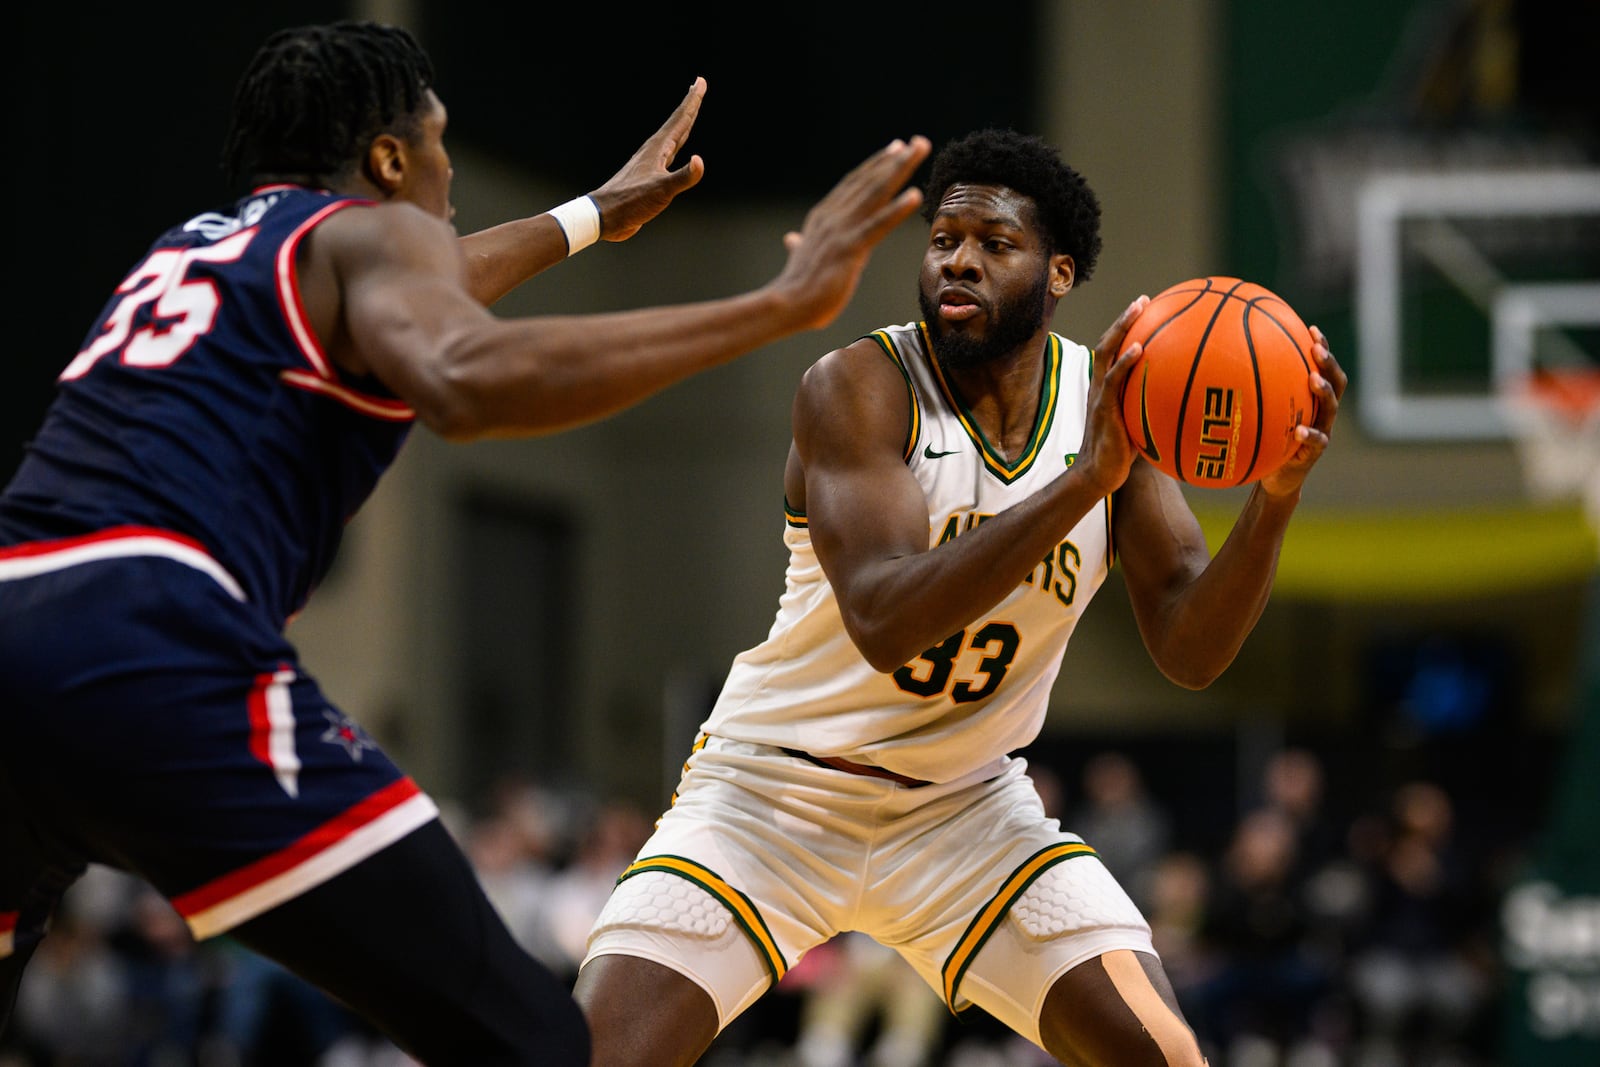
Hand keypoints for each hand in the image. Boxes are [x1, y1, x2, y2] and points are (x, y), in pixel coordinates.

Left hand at [588, 78, 708, 242]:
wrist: (606, 216)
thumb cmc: (631, 202)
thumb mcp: (661, 191)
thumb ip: (683, 177)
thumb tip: (700, 161)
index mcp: (658, 149)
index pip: (680, 120)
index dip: (692, 101)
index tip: (701, 83)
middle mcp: (654, 151)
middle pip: (677, 123)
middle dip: (690, 105)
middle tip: (699, 86)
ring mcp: (651, 162)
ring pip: (673, 137)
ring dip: (683, 123)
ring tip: (689, 113)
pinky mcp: (648, 175)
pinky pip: (669, 154)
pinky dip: (677, 145)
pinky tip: (676, 149)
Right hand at [770, 137, 930, 330]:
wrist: (784, 305)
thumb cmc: (795, 288)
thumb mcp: (799, 258)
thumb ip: (799, 245)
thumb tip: (792, 240)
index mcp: (823, 217)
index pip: (853, 184)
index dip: (875, 165)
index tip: (896, 148)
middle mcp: (833, 216)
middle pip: (869, 181)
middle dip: (896, 160)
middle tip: (919, 142)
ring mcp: (841, 231)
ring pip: (875, 193)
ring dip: (900, 169)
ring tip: (921, 151)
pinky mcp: (849, 249)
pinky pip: (877, 226)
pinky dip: (896, 209)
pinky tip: (915, 195)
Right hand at [1072, 296, 1151, 497]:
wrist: (1098, 475)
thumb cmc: (1121, 456)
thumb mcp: (1140, 427)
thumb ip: (1155, 411)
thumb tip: (1189, 405)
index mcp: (1107, 388)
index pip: (1114, 351)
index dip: (1127, 330)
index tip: (1147, 311)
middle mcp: (1100, 386)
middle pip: (1108, 342)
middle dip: (1124, 320)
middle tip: (1144, 301)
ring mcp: (1099, 395)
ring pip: (1106, 351)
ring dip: (1122, 327)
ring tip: (1139, 309)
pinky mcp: (1103, 408)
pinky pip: (1113, 379)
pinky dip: (1125, 361)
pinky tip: (1139, 348)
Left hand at [1259, 325, 1346, 497]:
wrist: (1275, 478)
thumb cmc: (1265, 439)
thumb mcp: (1258, 413)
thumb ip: (1249, 391)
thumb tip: (1219, 365)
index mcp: (1311, 398)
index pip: (1323, 367)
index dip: (1322, 347)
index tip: (1312, 328)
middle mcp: (1321, 411)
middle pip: (1336, 381)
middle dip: (1329, 363)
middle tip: (1317, 349)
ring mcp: (1322, 431)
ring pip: (1331, 408)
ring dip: (1324, 392)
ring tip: (1313, 380)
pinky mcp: (1314, 453)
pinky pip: (1316, 442)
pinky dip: (1309, 435)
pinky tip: (1299, 431)